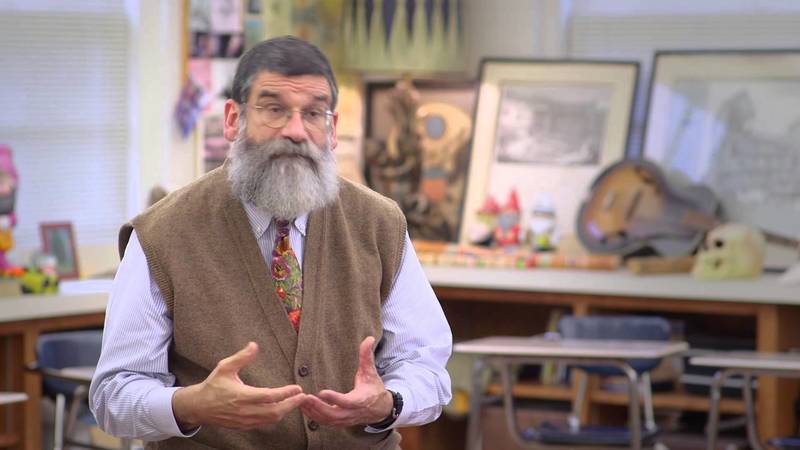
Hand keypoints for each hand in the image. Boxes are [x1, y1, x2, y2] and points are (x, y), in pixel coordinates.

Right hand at [172, 342, 305, 430]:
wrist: (199, 407)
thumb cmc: (213, 385)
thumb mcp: (225, 367)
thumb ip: (241, 357)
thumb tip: (254, 345)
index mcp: (242, 396)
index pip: (270, 396)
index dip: (286, 393)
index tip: (297, 388)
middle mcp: (245, 410)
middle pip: (275, 411)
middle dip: (291, 404)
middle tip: (303, 397)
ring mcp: (245, 420)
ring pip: (271, 419)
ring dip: (285, 411)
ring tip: (295, 402)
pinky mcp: (244, 425)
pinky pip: (264, 423)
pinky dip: (275, 417)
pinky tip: (281, 409)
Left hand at [300, 336, 392, 426]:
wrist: (381, 409)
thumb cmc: (374, 388)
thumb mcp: (371, 372)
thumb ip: (367, 356)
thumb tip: (369, 338)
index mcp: (361, 399)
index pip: (347, 401)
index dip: (335, 398)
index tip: (322, 392)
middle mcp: (353, 412)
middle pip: (334, 414)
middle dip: (318, 407)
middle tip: (305, 397)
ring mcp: (346, 420)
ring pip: (328, 420)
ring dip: (313, 412)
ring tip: (301, 401)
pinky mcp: (340, 423)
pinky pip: (325, 422)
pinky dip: (314, 416)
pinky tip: (305, 408)